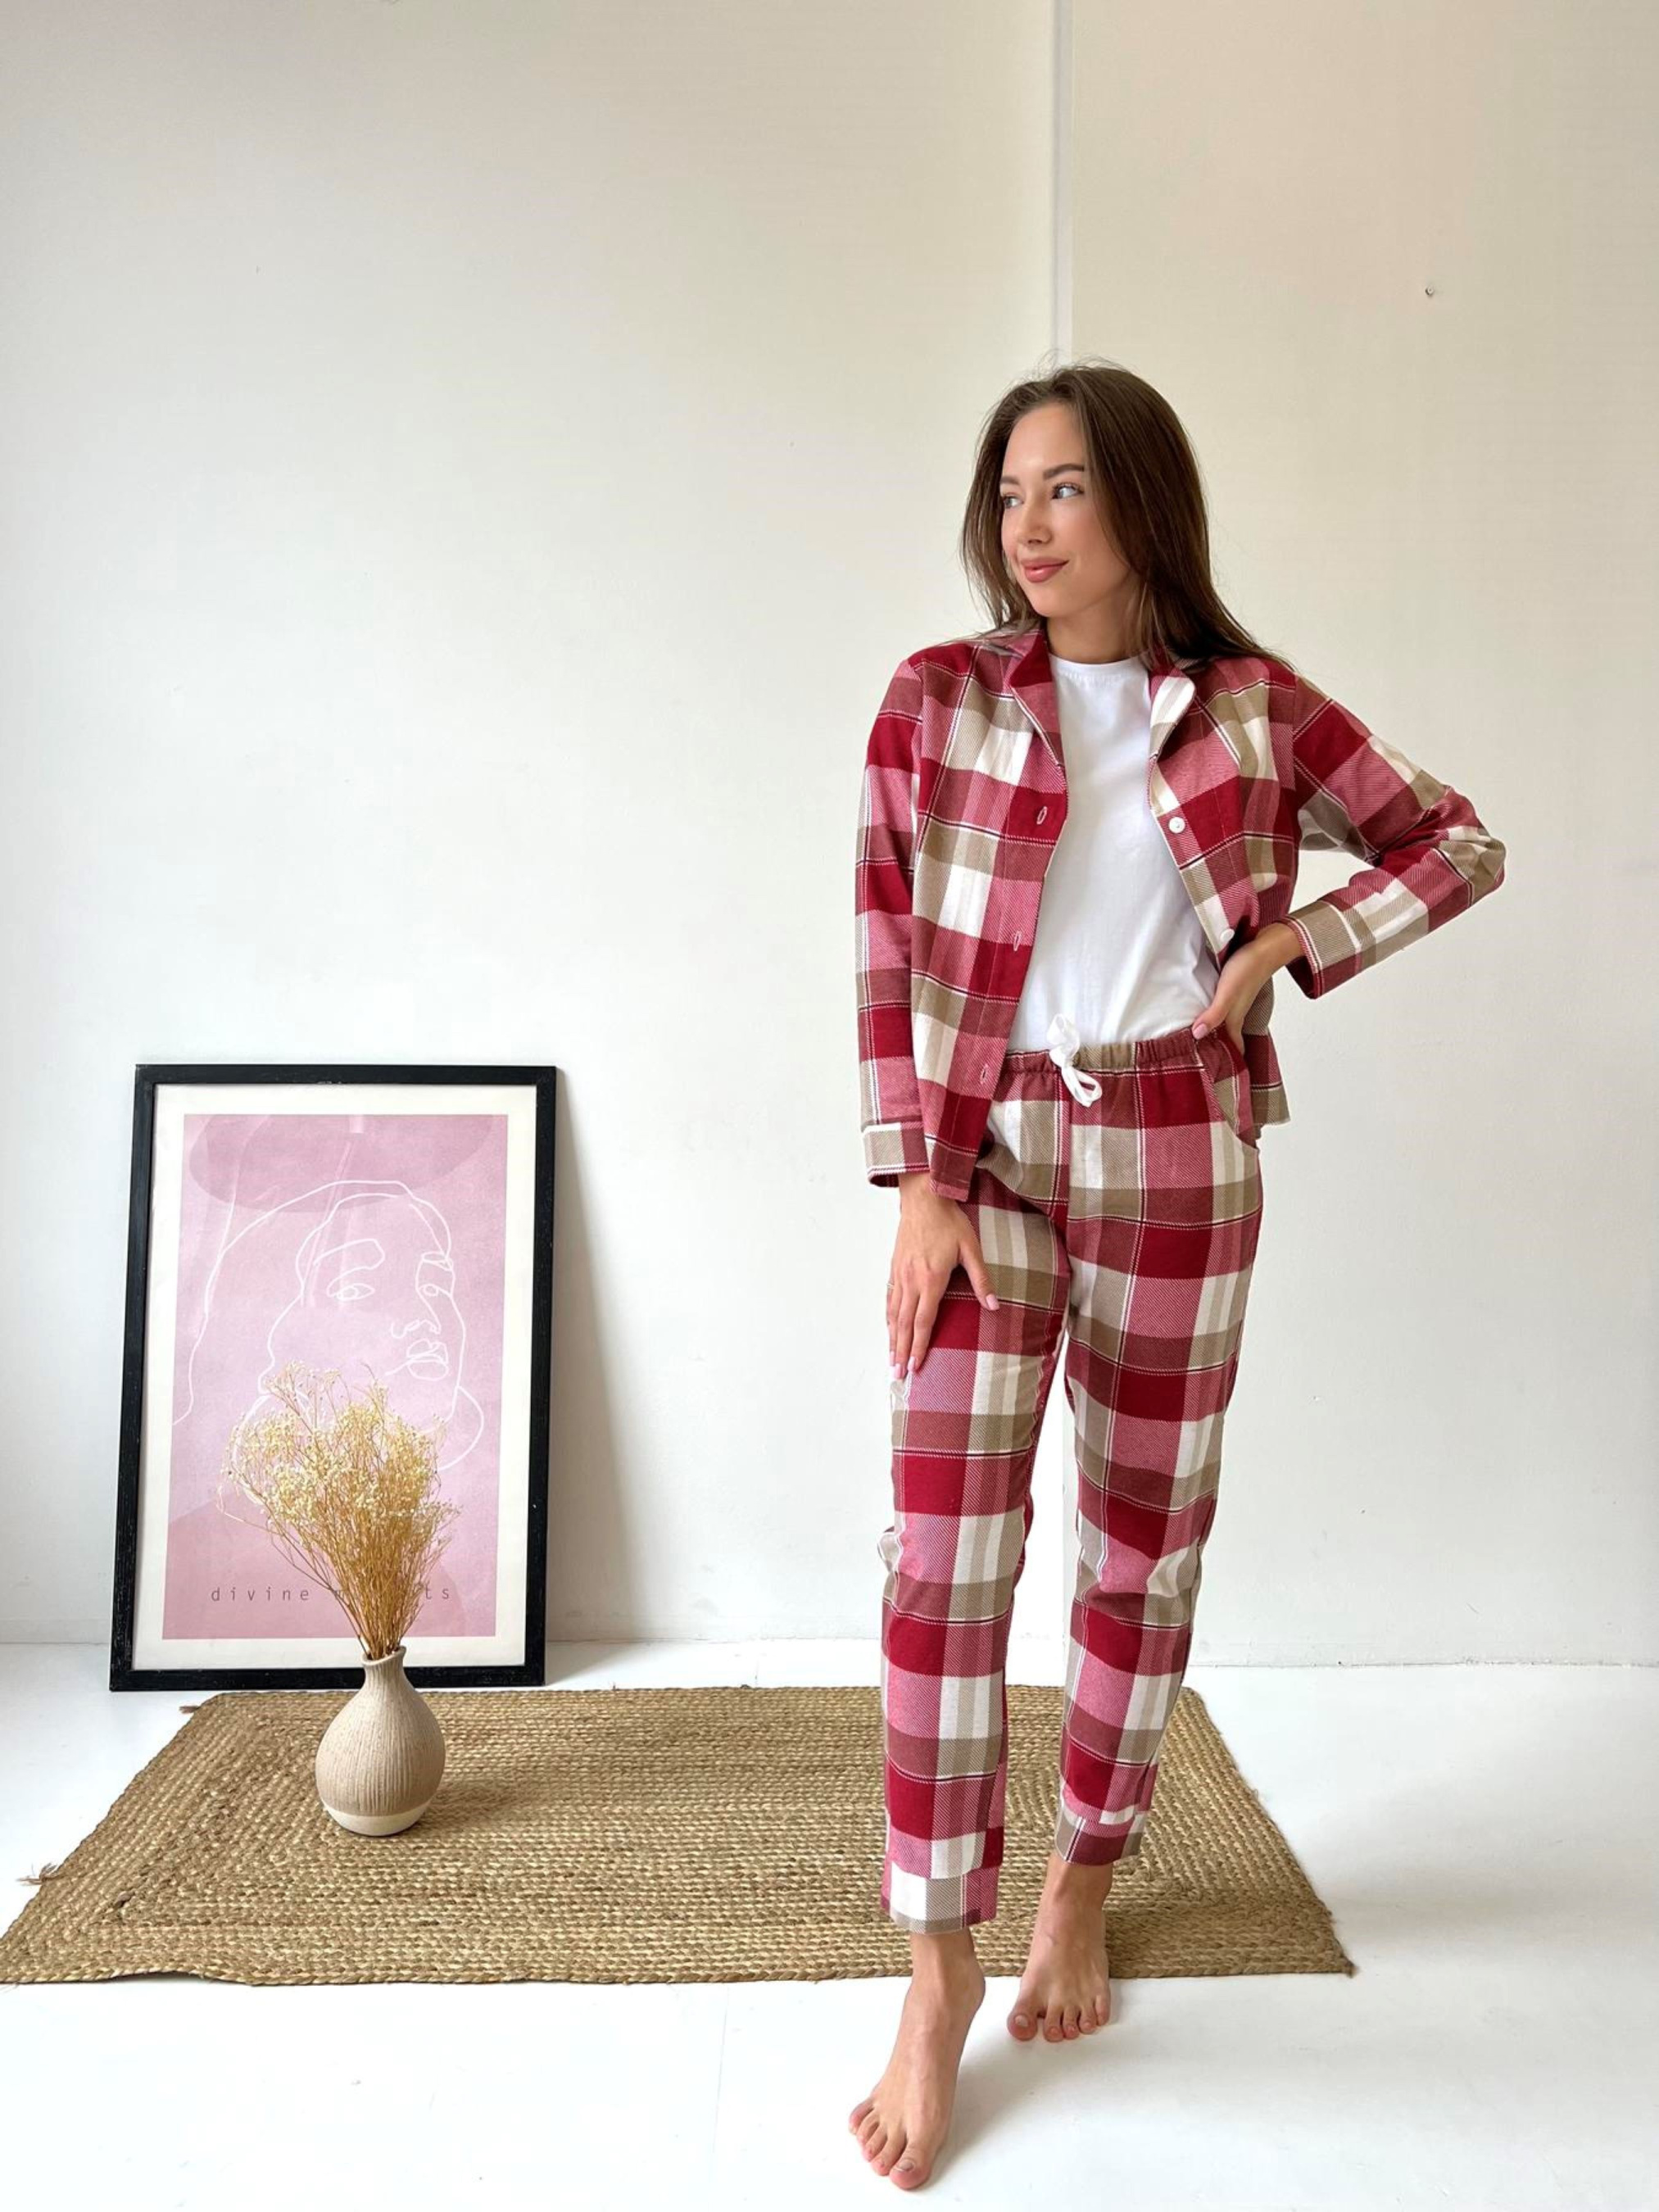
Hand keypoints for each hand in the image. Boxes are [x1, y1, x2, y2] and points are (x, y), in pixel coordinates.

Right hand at [887, 1184, 997, 1380]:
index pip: (923, 1321)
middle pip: (903, 1324)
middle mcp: (911, 1281)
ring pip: (893, 1314)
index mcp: (931, 1279)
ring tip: (891, 1360)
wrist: (924, 1198)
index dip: (919, 1346)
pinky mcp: (895, 1268)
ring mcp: (900, 1275)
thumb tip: (994, 1305)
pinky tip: (888, 1329)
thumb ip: (981, 1279)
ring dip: (891, 1339)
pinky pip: (889, 1299)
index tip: (916, 1366)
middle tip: (898, 1375)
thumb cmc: (949, 1222)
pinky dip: (888, 1318)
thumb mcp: (971, 1249)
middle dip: (901, 1351)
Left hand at [1190, 926, 1294, 1051]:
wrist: (1265, 946)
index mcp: (1235, 1020)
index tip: (1213, 1076)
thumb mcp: (1227, 993)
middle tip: (1198, 1063)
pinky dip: (1213, 1017)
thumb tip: (1198, 1035)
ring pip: (1224, 1025)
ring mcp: (1235, 1002)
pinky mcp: (1232, 990)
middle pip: (1227, 1039)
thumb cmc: (1247, 969)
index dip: (1227, 1063)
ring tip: (1196, 1043)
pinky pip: (1221, 1010)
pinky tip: (1202, 1013)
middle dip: (1217, 1052)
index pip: (1234, 1049)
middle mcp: (1235, 1014)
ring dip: (1214, 1034)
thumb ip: (1214, 1014)